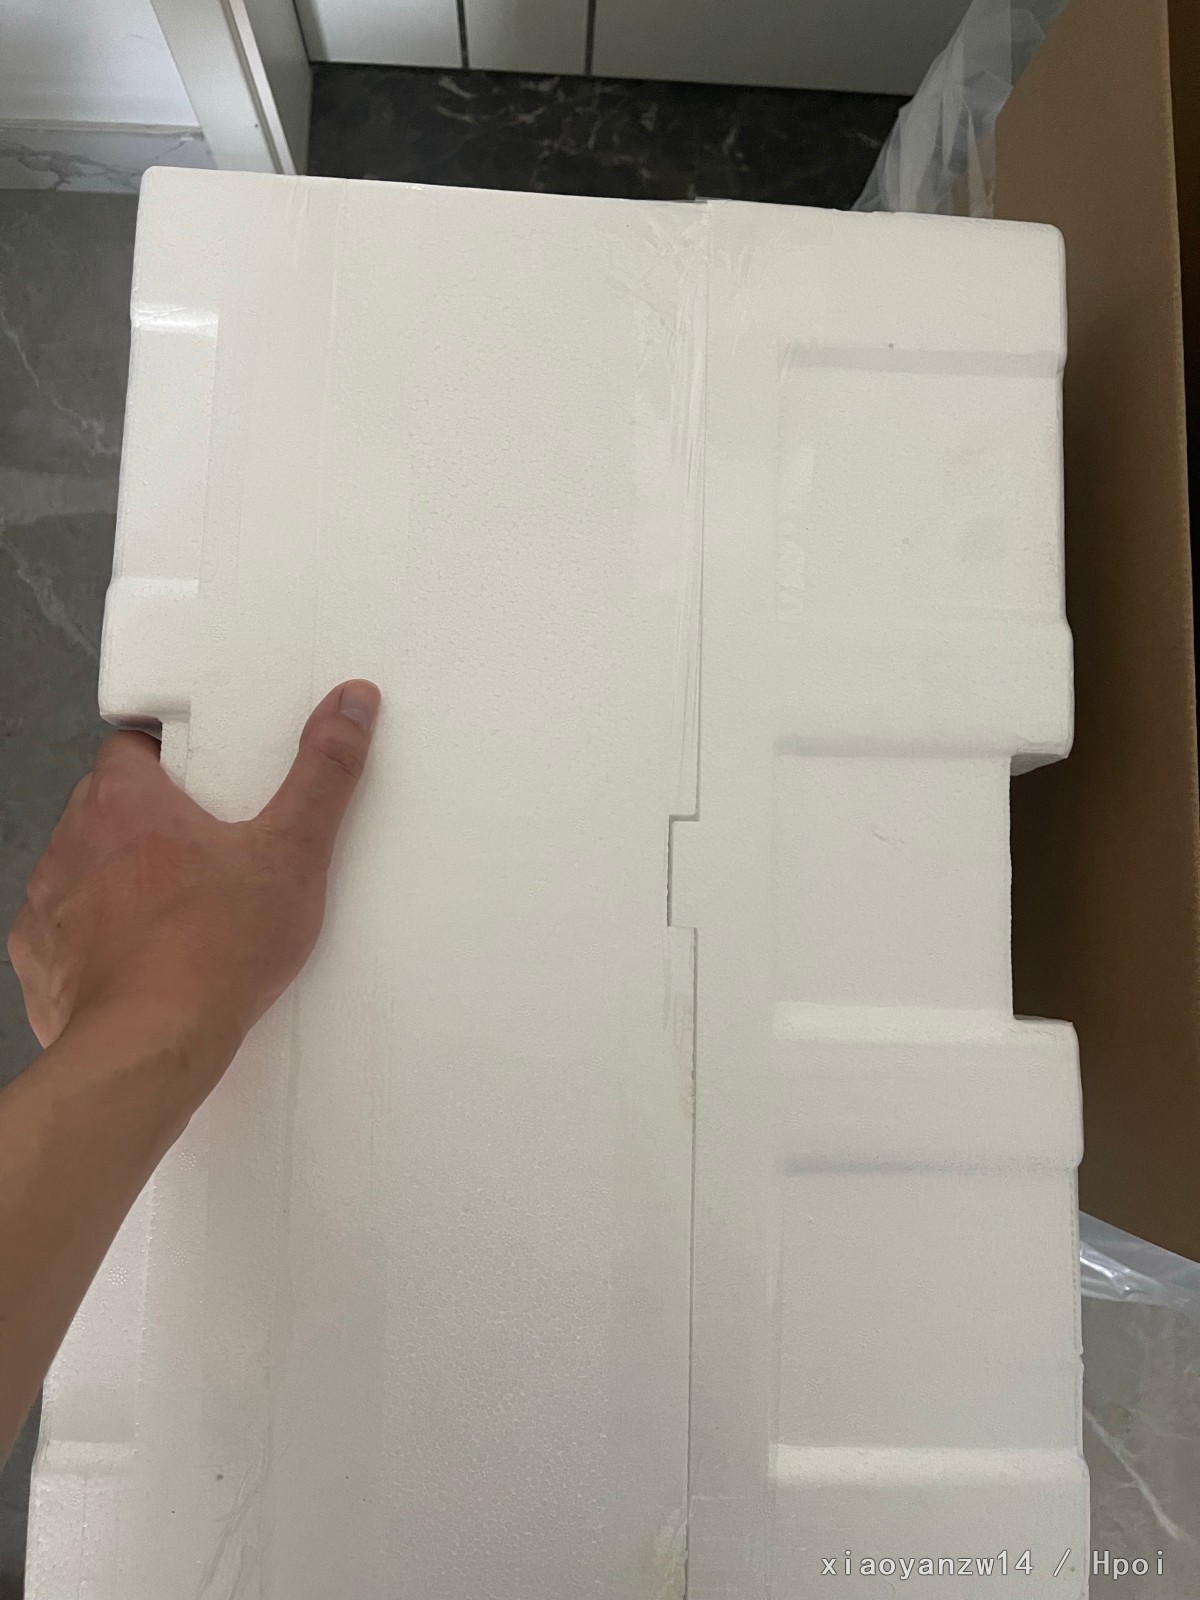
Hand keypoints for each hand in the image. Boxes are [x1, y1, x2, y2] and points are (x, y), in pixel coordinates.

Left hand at [7, 680, 380, 1073]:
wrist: (153, 1045)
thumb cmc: (215, 948)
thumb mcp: (293, 850)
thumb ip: (324, 772)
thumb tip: (350, 704)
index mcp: (125, 801)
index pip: (132, 749)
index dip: (169, 761)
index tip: (206, 786)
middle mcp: (73, 842)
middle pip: (107, 809)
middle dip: (149, 824)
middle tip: (207, 854)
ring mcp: (47, 905)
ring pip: (84, 871)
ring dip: (119, 883)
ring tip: (180, 916)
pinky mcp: (41, 964)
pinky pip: (65, 937)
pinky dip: (98, 945)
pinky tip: (144, 965)